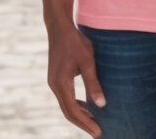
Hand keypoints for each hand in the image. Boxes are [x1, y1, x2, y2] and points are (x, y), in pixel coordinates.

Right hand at [47, 23, 105, 137]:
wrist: (59, 27)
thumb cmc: (75, 41)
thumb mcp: (87, 60)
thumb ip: (93, 83)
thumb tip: (102, 104)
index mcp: (61, 83)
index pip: (73, 111)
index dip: (86, 123)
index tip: (98, 132)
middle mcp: (55, 85)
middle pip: (68, 111)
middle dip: (83, 123)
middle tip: (98, 132)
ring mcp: (54, 82)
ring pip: (66, 105)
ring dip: (79, 114)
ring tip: (94, 121)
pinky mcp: (56, 77)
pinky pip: (65, 97)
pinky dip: (75, 104)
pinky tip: (86, 105)